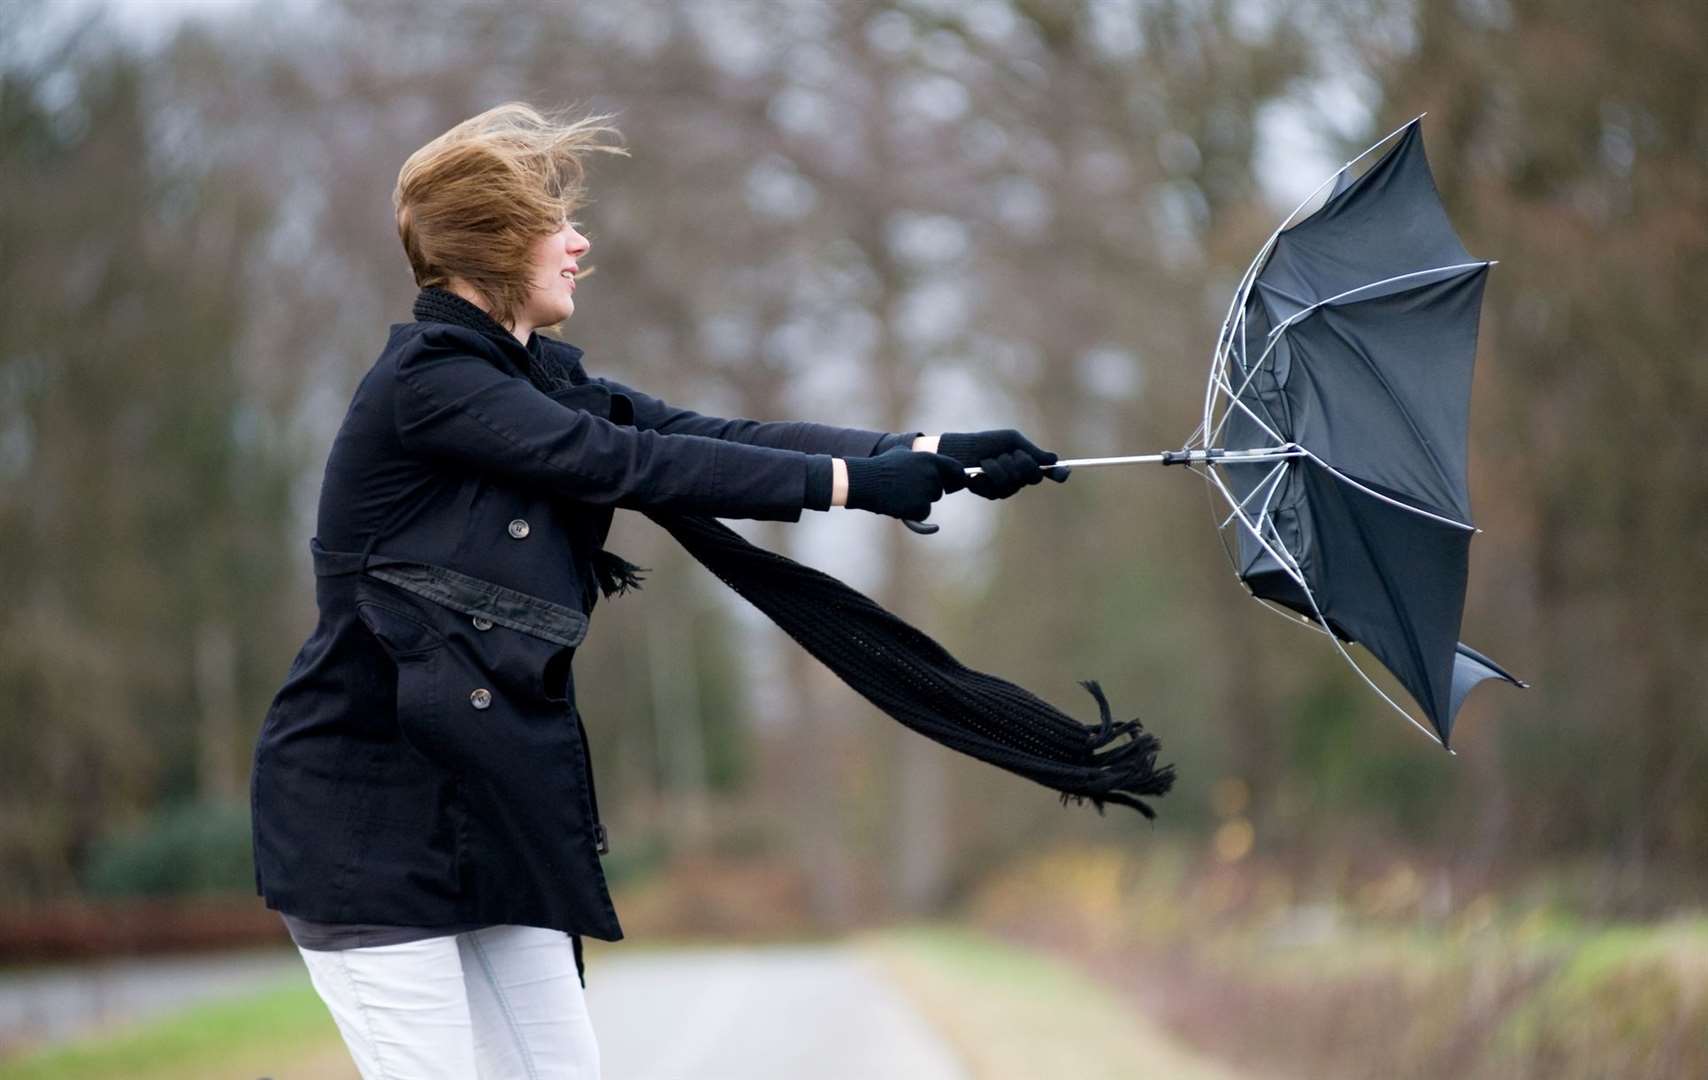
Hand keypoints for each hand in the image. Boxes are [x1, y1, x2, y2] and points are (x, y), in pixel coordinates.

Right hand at [842, 448, 968, 519]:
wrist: (866, 481)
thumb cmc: (881, 466)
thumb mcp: (900, 452)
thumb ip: (918, 456)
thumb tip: (925, 453)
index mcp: (930, 459)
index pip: (955, 469)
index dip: (957, 477)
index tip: (956, 483)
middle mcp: (932, 474)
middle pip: (938, 489)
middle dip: (927, 491)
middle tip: (907, 488)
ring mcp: (927, 490)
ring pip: (930, 501)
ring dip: (918, 501)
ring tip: (899, 494)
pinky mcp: (920, 507)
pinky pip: (923, 514)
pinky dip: (913, 513)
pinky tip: (899, 505)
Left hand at [936, 428, 1070, 498]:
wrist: (962, 451)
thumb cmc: (988, 442)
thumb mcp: (1011, 441)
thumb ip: (1031, 451)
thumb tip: (1054, 458)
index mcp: (1028, 464)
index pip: (1049, 471)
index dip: (1058, 472)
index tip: (1064, 472)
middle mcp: (1021, 479)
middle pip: (1033, 477)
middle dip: (1020, 462)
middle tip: (1008, 453)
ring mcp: (1007, 489)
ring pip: (1013, 482)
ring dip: (999, 466)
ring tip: (987, 459)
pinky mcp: (991, 494)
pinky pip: (996, 487)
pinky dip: (987, 473)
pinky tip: (979, 470)